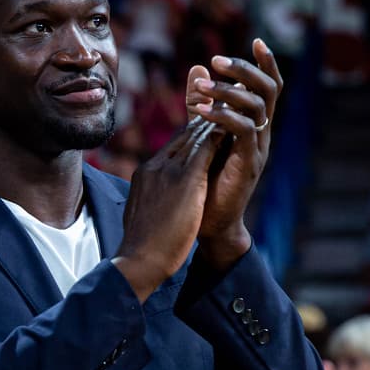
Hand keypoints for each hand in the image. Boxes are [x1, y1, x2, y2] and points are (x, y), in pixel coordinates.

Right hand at [113, 117, 224, 300]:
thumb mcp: (139, 215)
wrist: (139, 259)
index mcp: (144, 175)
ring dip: (212, 125)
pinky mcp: (185, 180)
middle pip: (182, 138)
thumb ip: (147, 201)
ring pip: (194, 138)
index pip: (170, 148)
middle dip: (202, 124)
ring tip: (229, 112)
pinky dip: (218, 137)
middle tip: (221, 110)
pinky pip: (205, 150)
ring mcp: (169, 171)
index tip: (203, 128)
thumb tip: (148, 204)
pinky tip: (231, 129)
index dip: (188, 137)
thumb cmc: (140, 247)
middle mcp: (155, 167)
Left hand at [185, 39, 282, 268]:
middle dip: (245, 70)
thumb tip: (198, 68)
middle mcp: (262, 134)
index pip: (269, 86)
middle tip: (218, 60)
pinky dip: (225, 116)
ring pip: (257, 106)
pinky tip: (202, 111)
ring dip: (228, 91)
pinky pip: (244, 131)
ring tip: (201, 88)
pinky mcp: (248, 164)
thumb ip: (202, 102)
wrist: (208, 224)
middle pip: (269, 90)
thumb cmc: (206, 180)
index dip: (267, 62)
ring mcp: (258, 149)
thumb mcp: (202, 133)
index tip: (257, 39)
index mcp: (255, 124)